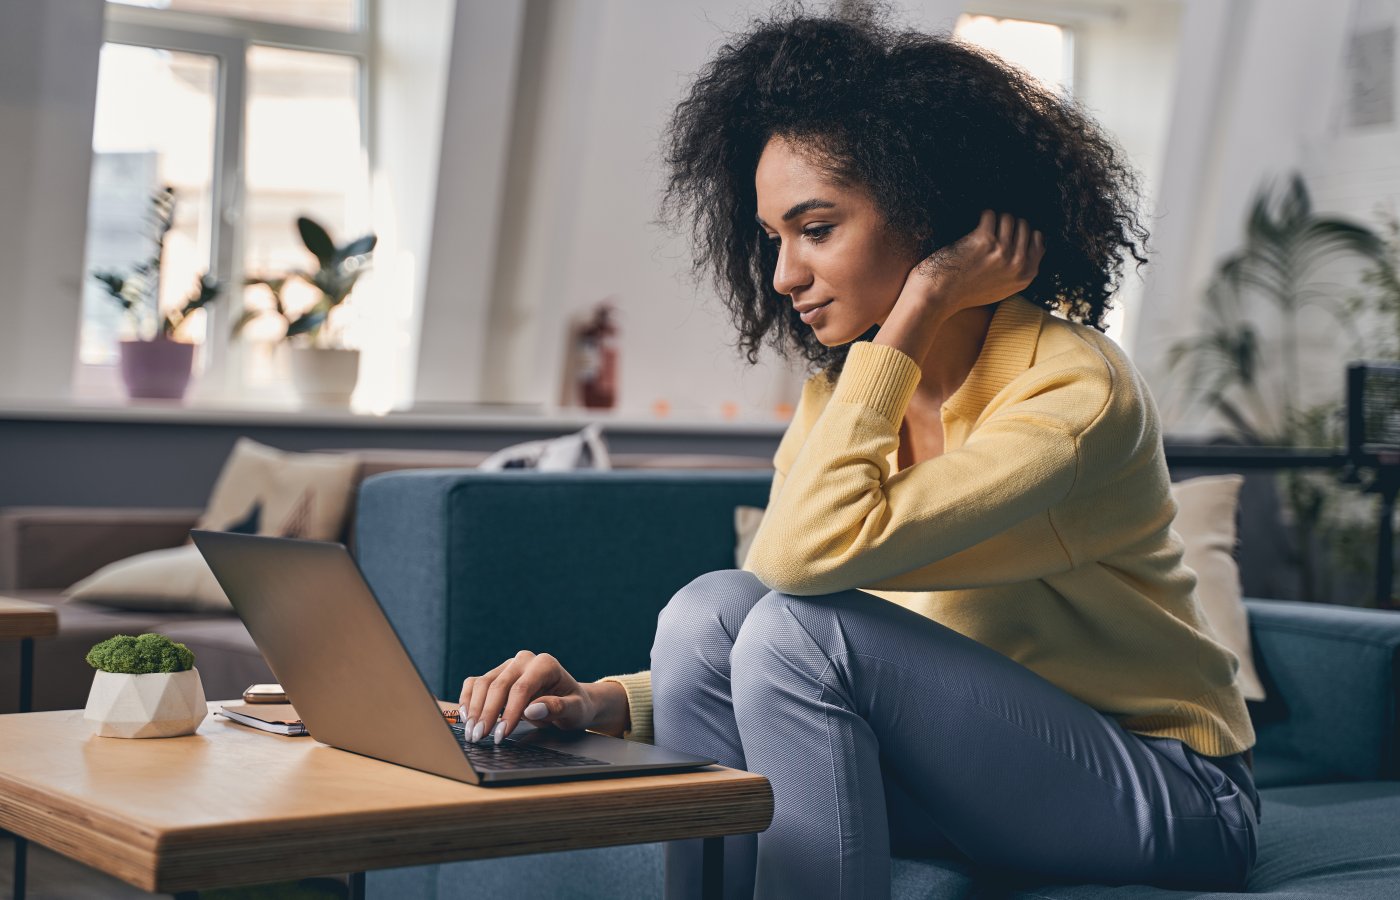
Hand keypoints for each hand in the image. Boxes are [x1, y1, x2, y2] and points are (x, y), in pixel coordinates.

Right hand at [458, 650, 601, 744]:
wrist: (570, 700)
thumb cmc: (574, 705)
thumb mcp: (575, 710)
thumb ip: (557, 708)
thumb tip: (532, 710)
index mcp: (545, 664)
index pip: (521, 688)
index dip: (509, 712)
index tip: (501, 735)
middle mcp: (524, 660)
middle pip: (499, 685)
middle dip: (486, 713)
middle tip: (479, 737)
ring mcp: (508, 666)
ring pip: (483, 684)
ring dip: (474, 709)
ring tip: (472, 733)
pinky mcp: (497, 674)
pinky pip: (475, 683)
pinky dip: (468, 699)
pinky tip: (467, 717)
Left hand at [901, 210, 1044, 319]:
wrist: (938, 297)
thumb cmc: (965, 292)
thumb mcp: (1002, 288)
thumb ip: (1021, 270)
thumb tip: (1039, 243)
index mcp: (1026, 276)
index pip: (1039, 241)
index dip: (1022, 234)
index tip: (1005, 236)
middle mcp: (1018, 264)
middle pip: (1024, 226)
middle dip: (1007, 225)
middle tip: (989, 232)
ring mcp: (1003, 252)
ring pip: (1008, 217)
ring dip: (994, 219)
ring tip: (981, 229)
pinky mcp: (984, 240)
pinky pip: (990, 215)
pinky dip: (982, 216)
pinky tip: (973, 227)